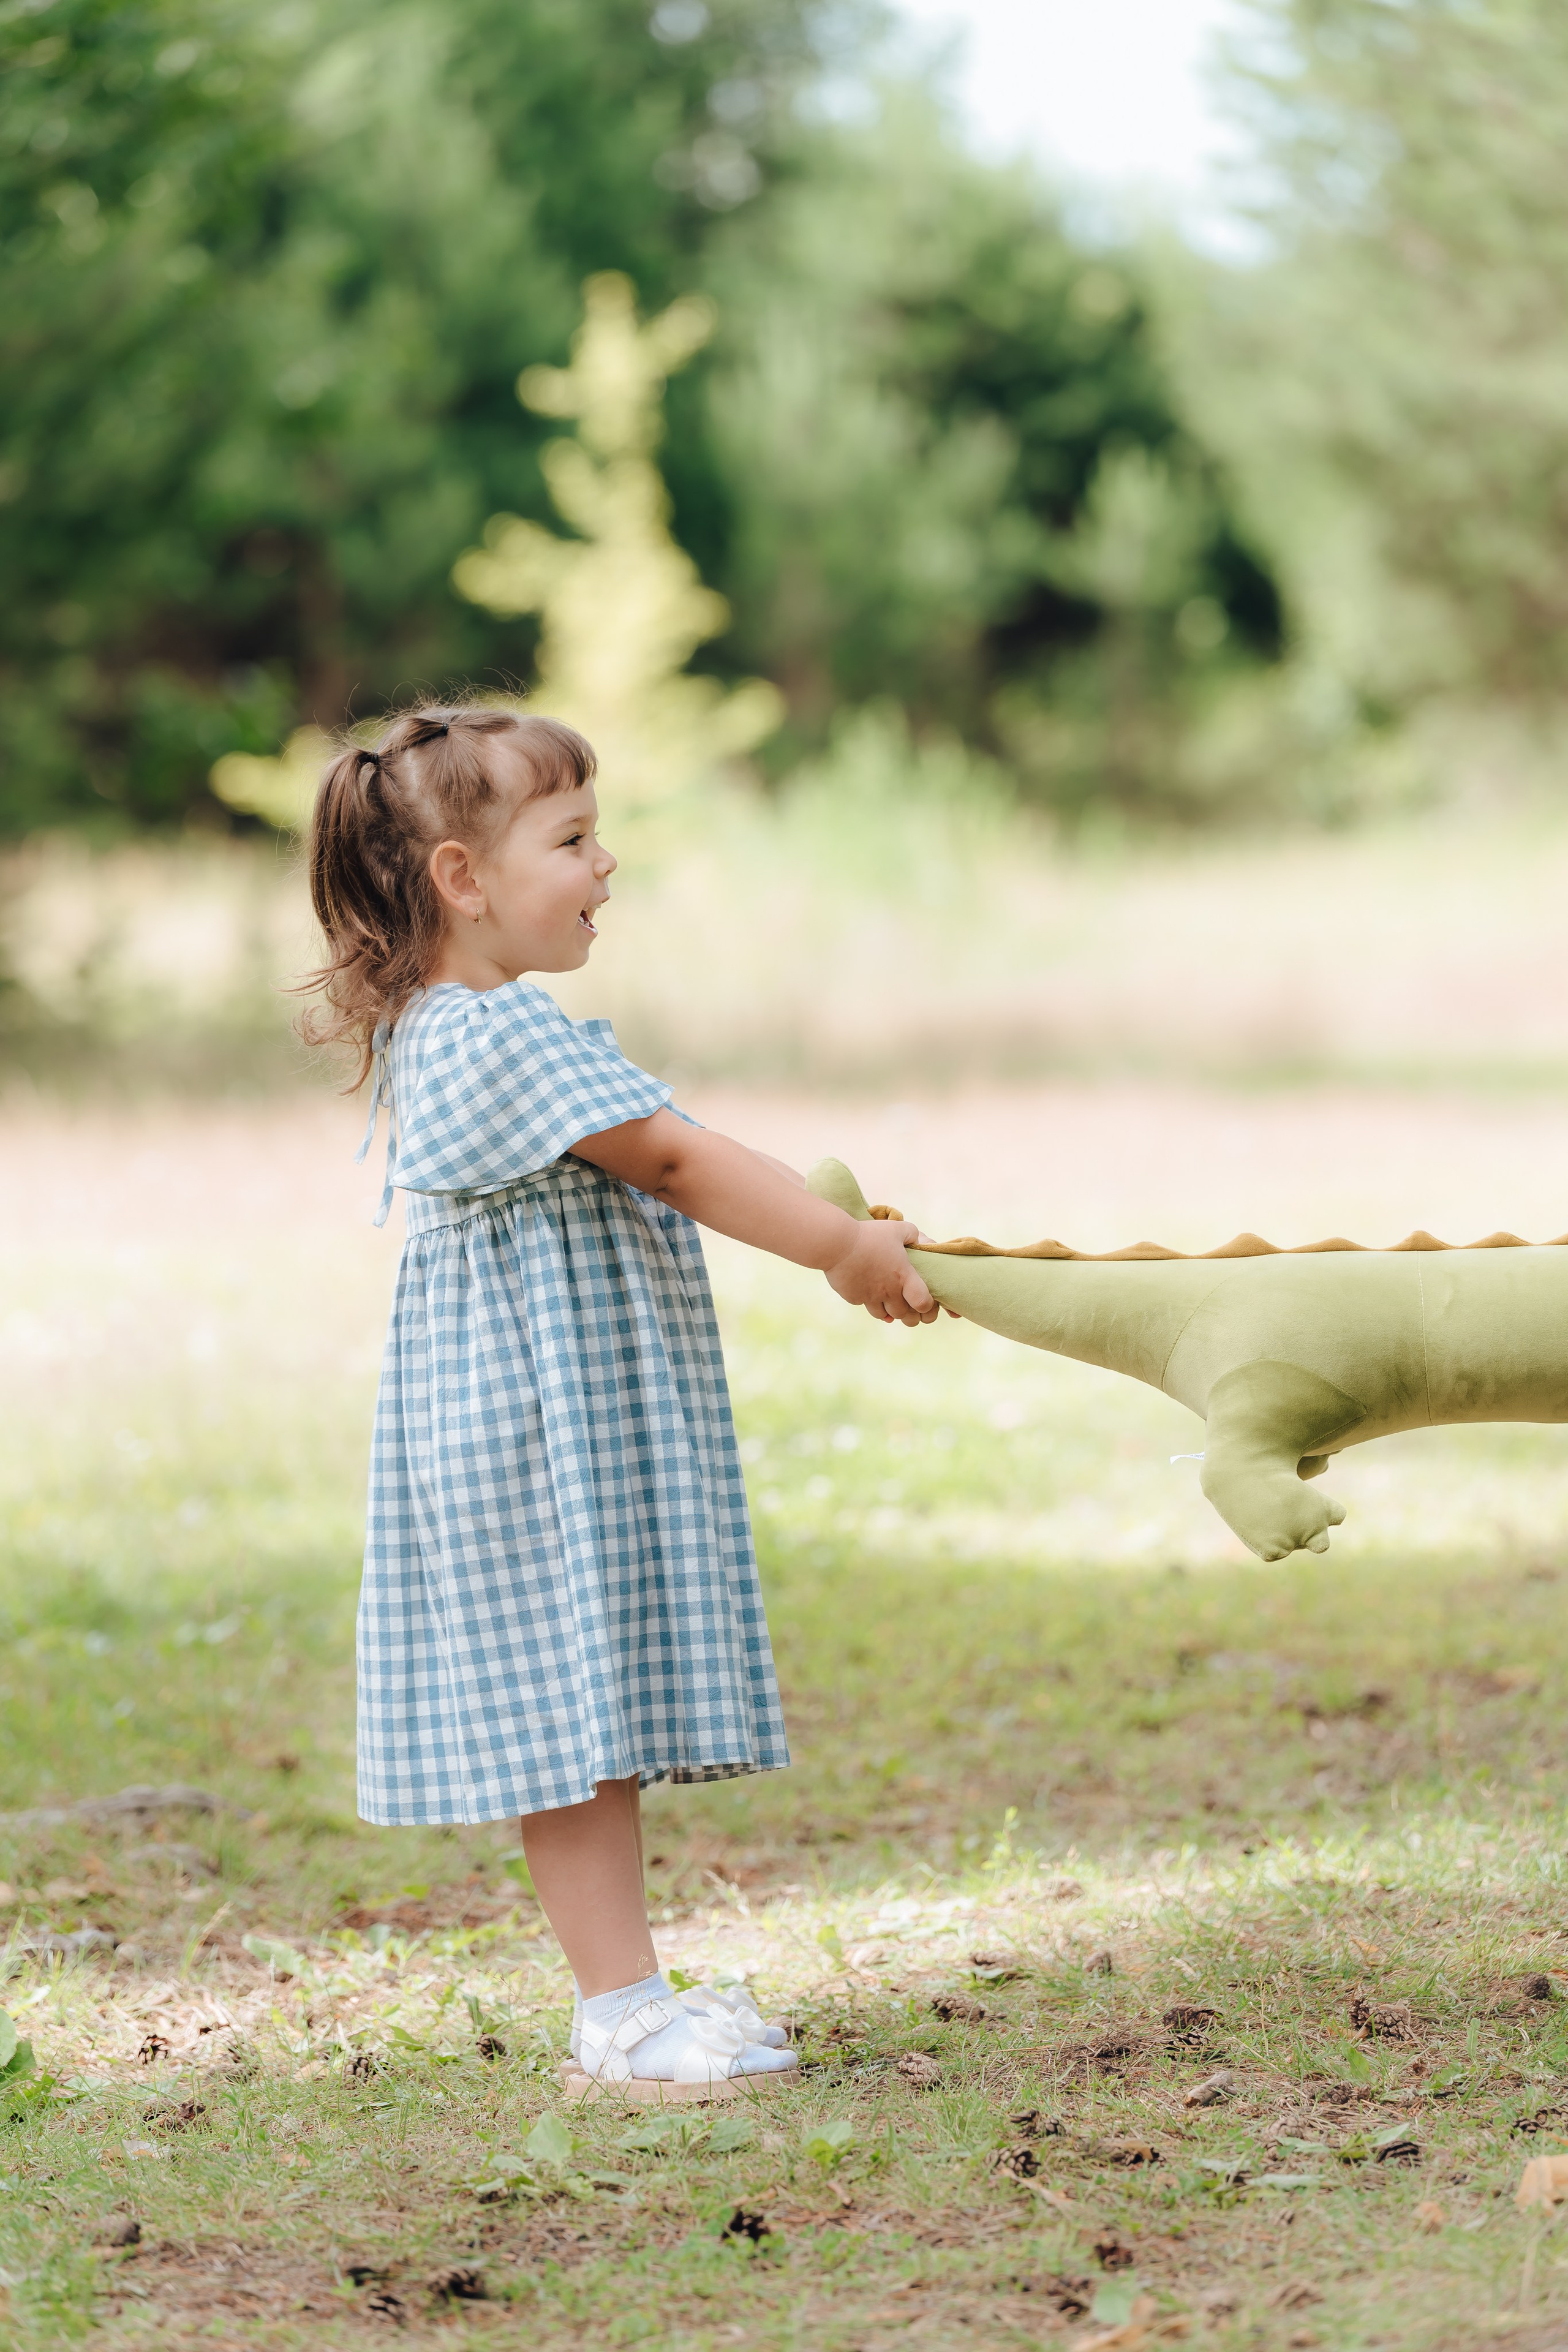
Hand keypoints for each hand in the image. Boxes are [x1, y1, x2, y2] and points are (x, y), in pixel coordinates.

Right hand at [823, 1218, 937, 1325]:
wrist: (837, 1243)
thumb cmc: (869, 1234)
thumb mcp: (897, 1228)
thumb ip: (913, 1234)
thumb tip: (922, 1242)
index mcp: (903, 1276)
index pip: (923, 1303)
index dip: (927, 1306)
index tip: (923, 1299)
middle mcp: (888, 1291)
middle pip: (904, 1315)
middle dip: (907, 1311)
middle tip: (905, 1302)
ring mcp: (870, 1297)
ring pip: (884, 1315)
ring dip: (888, 1309)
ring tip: (886, 1298)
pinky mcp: (853, 1298)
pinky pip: (864, 1305)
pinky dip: (868, 1301)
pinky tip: (866, 1289)